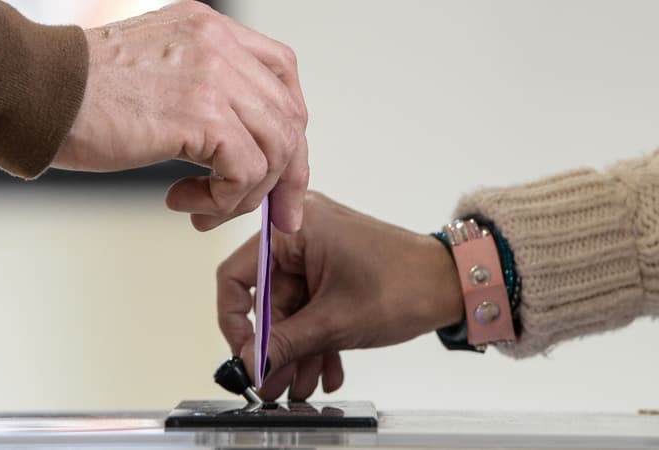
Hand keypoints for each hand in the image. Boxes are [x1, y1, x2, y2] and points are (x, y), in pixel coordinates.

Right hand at [53, 1, 308, 232]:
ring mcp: (213, 76)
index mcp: (212, 31)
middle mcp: (220, 45)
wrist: (33, 92)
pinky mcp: (199, 113)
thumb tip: (239, 150)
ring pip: (275, 147)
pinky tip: (186, 200)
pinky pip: (245, 170)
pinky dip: (224, 200)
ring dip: (247, 194)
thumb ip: (204, 95)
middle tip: (272, 214)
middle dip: (287, 175)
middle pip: (289, 116)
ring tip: (207, 209)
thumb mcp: (158, 74)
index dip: (291, 128)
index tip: (283, 170)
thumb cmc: (80, 93)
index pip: (282, 75)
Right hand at [217, 192, 463, 400]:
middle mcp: (302, 233)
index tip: (245, 354)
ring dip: (298, 349)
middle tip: (273, 383)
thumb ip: (285, 343)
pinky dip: (318, 337)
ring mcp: (319, 250)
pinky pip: (313, 305)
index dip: (234, 320)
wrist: (454, 284)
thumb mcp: (335, 321)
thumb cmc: (407, 283)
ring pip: (292, 308)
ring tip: (301, 385)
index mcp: (295, 229)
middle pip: (268, 298)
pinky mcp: (334, 267)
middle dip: (276, 346)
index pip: (238, 274)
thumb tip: (251, 363)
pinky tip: (326, 369)